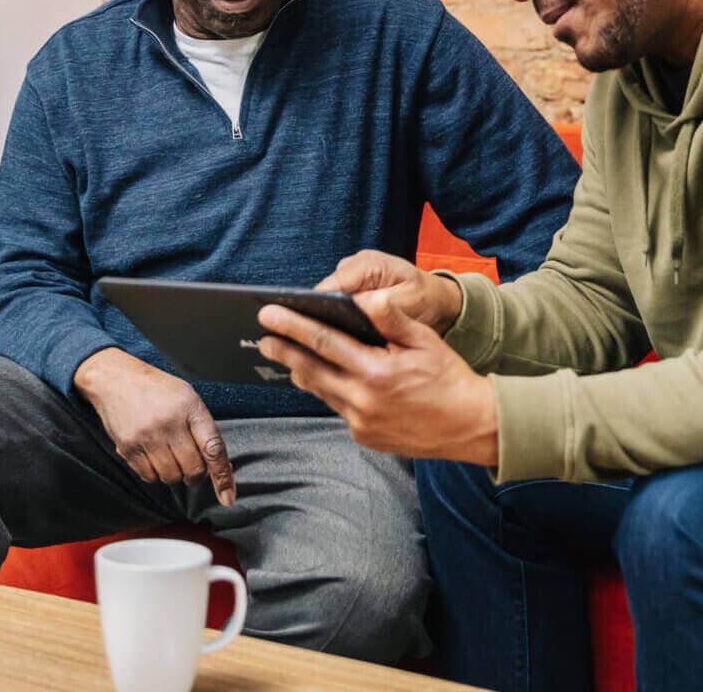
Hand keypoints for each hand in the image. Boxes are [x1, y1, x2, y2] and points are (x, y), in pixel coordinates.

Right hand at [74, 348, 235, 505]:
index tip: (228, 497)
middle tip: (189, 461)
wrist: (116, 379)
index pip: (213, 448)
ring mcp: (147, 436)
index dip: (223, 476)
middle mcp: (169, 423)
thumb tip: (219, 466)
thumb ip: (203, 429)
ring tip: (167, 452)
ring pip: (171, 477)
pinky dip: (154, 473)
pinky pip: (149, 477)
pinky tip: (151, 454)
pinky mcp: (128, 448)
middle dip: (195, 473)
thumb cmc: (156, 389)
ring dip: (174, 473)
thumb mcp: (187, 398)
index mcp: (190, 407)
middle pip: (192, 469)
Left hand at [257, 294, 497, 464]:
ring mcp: (361, 423)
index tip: (269, 314)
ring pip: (321, 391)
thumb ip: (390, 318)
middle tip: (262, 338)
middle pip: (310, 370)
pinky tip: (323, 376)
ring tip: (286, 354)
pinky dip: (329, 390)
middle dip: (284, 351)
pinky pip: (337, 407)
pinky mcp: (363, 437)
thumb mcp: (425, 340)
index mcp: (377, 372)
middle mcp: (363, 401)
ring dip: (302, 371)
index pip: (323, 342)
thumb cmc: (449, 377)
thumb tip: (363, 298)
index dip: (292, 326)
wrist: (472, 427)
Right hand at [317, 249, 462, 335]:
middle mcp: (352, 265)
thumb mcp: (410, 303)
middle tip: (315, 347)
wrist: (438, 299)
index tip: (312, 332)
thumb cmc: (427, 300)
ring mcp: (349, 276)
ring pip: (325, 300)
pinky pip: (333, 305)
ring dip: (325, 320)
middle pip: (323, 293)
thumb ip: (382, 307)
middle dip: (318, 317)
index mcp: (368, 264)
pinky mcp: (349, 288)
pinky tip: (334, 342)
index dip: (317, 309)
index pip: (331, 286)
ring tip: (322, 347)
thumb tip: (352, 309)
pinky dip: (334, 321)